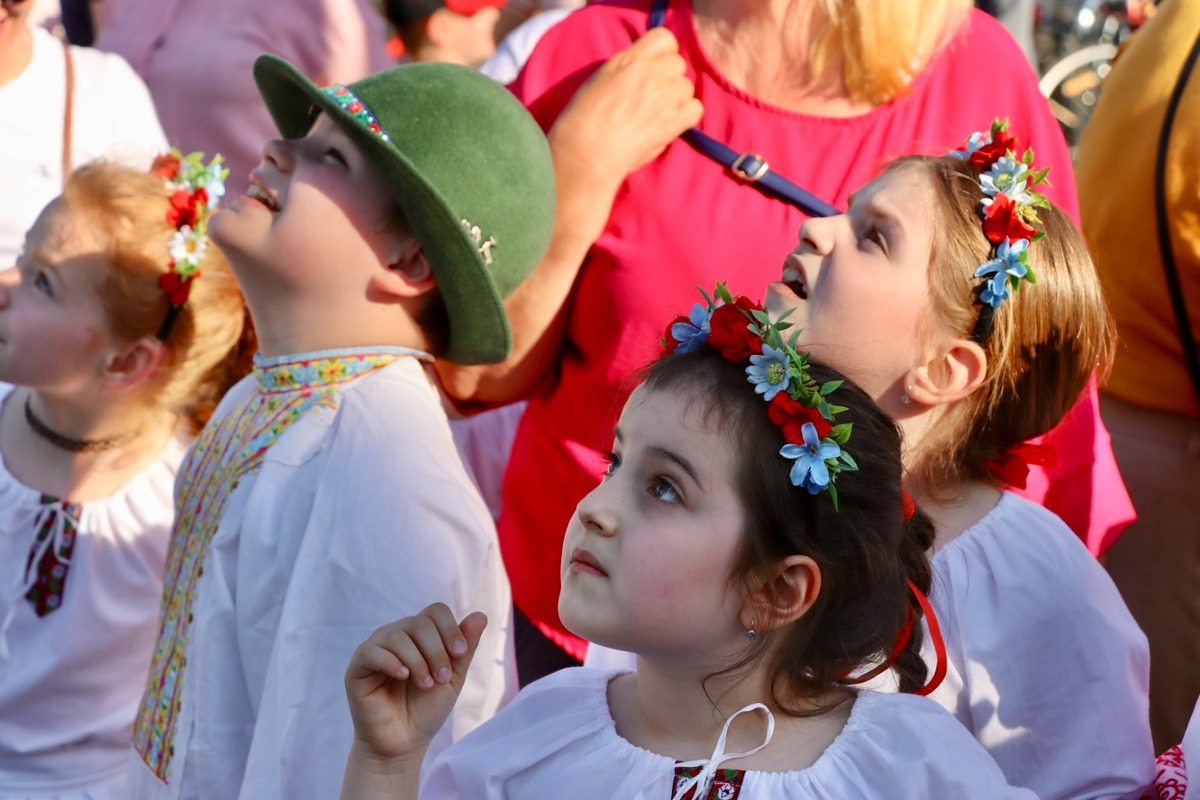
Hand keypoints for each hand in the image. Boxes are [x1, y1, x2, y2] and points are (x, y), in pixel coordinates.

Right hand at [344, 604, 487, 761]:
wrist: (404, 742)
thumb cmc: (426, 708)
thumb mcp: (453, 677)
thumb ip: (466, 647)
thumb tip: (481, 615)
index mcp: (418, 634)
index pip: (435, 611)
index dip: (451, 629)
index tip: (460, 654)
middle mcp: (396, 635)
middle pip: (420, 622)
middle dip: (437, 651)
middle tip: (442, 678)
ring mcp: (375, 649)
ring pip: (398, 636)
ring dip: (418, 661)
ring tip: (425, 685)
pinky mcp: (358, 667)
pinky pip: (372, 651)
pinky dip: (392, 662)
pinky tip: (403, 676)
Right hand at [549, 27, 704, 190]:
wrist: (586, 150)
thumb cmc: (585, 118)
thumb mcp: (603, 77)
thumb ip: (629, 68)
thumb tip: (650, 70)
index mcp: (630, 59)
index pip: (664, 39)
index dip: (663, 54)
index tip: (655, 67)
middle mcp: (651, 72)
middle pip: (678, 65)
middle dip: (668, 79)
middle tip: (652, 98)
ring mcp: (664, 95)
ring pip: (687, 87)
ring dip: (676, 99)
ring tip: (656, 115)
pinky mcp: (673, 120)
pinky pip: (696, 108)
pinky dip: (686, 116)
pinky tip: (669, 124)